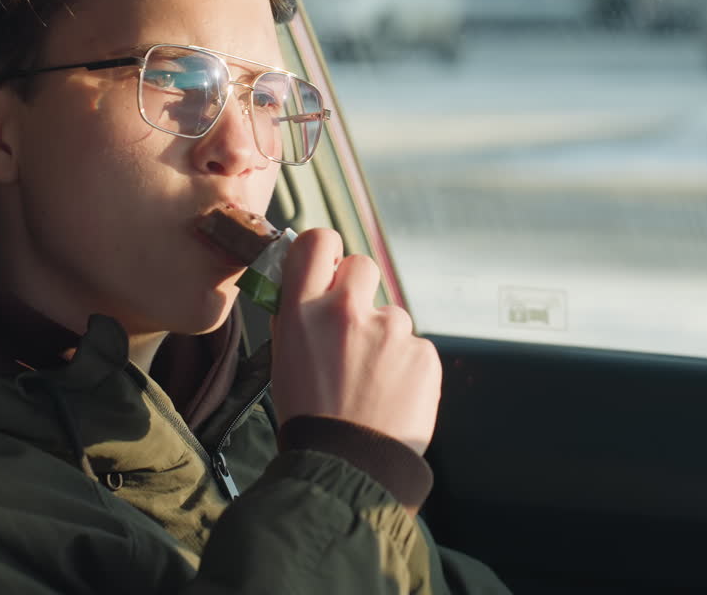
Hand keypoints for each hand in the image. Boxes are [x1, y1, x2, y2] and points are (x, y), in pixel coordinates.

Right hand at [270, 228, 440, 455]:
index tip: (327, 266)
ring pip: (390, 314)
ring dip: (382, 337)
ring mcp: (390, 331)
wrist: (348, 465)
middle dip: (358, 289)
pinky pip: (413, 346)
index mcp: (304, 311)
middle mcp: (347, 311)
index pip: (318, 240)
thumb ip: (295, 314)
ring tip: (370, 380)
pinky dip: (404, 365)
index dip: (325, 250)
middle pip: (362, 265)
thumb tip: (305, 281)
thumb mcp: (284, 357)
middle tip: (352, 325)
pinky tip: (390, 392)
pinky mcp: (423, 353)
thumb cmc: (310, 415)